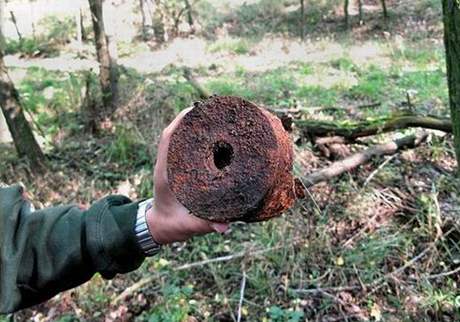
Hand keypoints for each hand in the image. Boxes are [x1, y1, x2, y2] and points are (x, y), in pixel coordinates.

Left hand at [146, 107, 228, 244]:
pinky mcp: (179, 167)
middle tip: (214, 107)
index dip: (181, 122)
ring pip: (180, 136)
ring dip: (195, 124)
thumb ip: (205, 225)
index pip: (168, 140)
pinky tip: (215, 132)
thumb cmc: (173, 224)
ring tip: (216, 113)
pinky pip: (186, 145)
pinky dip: (198, 135)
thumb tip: (224, 226)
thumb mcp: (189, 225)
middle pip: (176, 132)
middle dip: (193, 118)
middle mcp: (168, 164)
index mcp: (165, 173)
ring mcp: (172, 163)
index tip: (197, 109)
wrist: (161, 226)